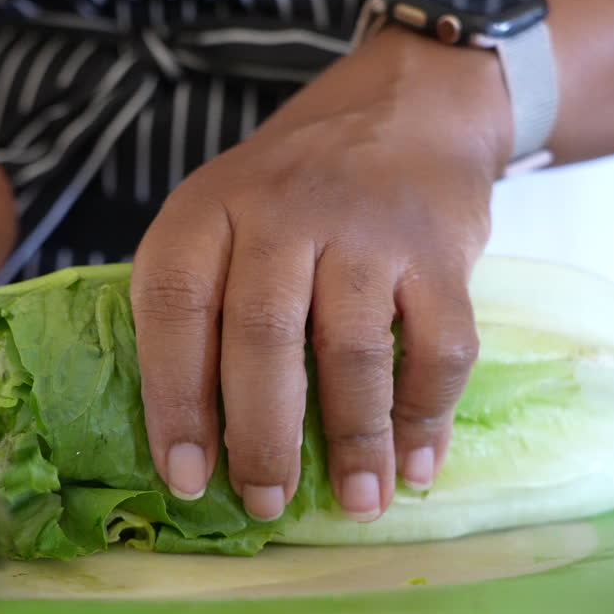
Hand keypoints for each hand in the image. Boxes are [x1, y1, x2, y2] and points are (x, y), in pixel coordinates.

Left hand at [131, 28, 511, 521]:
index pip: (174, 308)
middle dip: (263, 438)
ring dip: (355, 442)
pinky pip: (438, 346)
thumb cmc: (291, 189)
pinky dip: (428, 415)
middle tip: (265, 504)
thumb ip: (200, 301)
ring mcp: (365, 228)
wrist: (403, 107)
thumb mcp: (219, 215)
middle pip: (262, 338)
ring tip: (355, 505)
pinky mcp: (439, 248)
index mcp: (208, 209)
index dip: (174, 401)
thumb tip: (194, 441)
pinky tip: (418, 466)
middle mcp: (281, 212)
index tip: (183, 477)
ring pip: (352, 351)